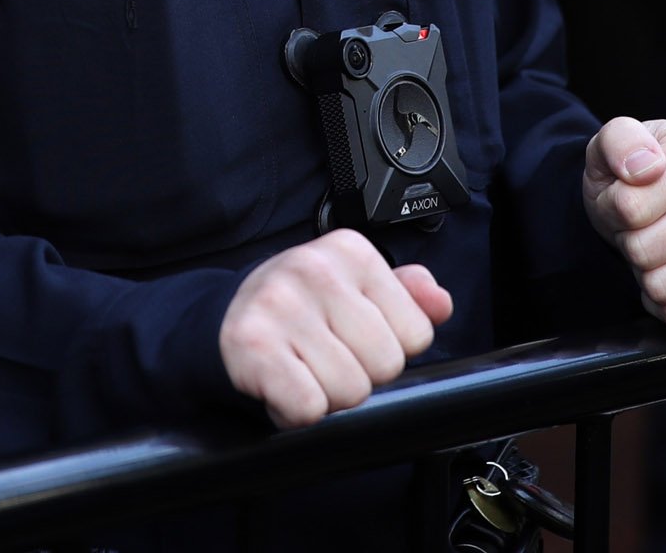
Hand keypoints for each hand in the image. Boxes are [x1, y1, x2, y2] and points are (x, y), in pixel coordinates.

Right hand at [218, 229, 452, 428]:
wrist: (225, 317)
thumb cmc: (302, 307)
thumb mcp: (358, 288)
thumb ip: (406, 295)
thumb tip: (440, 303)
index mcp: (352, 252)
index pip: (416, 333)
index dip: (389, 348)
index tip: (354, 338)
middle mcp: (316, 270)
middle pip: (386, 365)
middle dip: (361, 375)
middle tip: (327, 358)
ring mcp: (281, 306)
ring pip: (350, 391)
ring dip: (328, 395)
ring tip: (304, 370)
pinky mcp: (252, 346)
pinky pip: (308, 407)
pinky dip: (297, 412)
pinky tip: (284, 385)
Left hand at [583, 117, 665, 326]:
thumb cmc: (637, 179)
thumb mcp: (613, 147)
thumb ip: (619, 142)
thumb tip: (644, 167)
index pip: (630, 208)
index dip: (614, 210)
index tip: (628, 198)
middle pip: (644, 252)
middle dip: (631, 244)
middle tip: (643, 229)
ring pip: (663, 288)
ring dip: (646, 275)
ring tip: (660, 249)